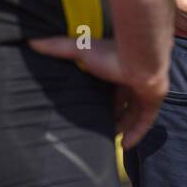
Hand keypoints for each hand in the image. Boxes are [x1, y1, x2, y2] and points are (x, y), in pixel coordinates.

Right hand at [29, 35, 168, 148]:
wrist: (140, 58)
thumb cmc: (111, 53)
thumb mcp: (80, 51)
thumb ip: (59, 47)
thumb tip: (32, 41)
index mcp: (115, 67)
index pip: (108, 84)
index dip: (100, 97)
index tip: (89, 109)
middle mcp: (131, 78)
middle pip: (122, 100)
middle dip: (112, 113)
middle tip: (98, 127)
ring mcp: (144, 90)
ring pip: (134, 112)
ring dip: (123, 125)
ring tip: (109, 138)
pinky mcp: (153, 101)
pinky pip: (145, 121)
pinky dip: (136, 133)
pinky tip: (124, 145)